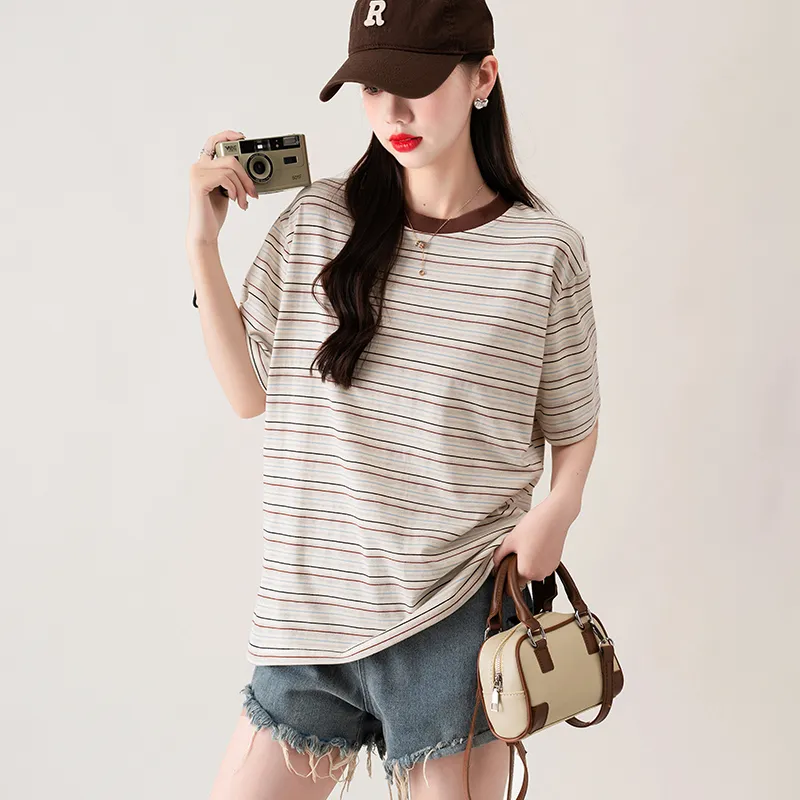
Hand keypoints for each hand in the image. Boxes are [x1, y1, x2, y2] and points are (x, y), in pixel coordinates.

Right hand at [187, 130, 259, 245]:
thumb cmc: (214, 212)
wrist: (205, 232)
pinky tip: (233, 200)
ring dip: (242, 187)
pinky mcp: (198, 182)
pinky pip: (225, 177)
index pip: (214, 142)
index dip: (227, 135)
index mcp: (204, 166)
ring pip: (230, 169)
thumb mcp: (228, 190)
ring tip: (243, 202)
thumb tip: (250, 172)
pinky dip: (234, 189)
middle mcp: (198, 166)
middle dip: (246, 176)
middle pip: (230, 158)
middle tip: (253, 193)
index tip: (243, 138)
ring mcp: (196, 173)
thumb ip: (232, 177)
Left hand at [491, 494, 575, 587]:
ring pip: (532, 571)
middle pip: (522, 577)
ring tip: (526, 544)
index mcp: (527, 572)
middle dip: (516, 567)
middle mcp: (540, 574)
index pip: (511, 584)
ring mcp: (549, 569)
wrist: (555, 517)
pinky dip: (536, 558)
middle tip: (514, 550)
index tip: (503, 565)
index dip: (505, 575)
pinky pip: (541, 565)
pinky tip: (534, 544)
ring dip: (527, 562)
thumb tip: (496, 564)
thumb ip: (499, 556)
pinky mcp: (555, 562)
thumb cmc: (534, 526)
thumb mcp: (510, 540)